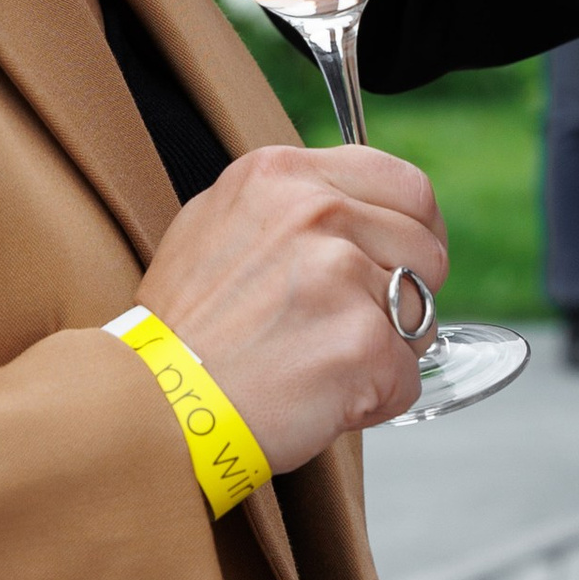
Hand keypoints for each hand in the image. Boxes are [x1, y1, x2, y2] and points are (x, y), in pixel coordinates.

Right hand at [133, 143, 449, 474]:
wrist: (150, 404)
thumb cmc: (185, 332)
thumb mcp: (219, 225)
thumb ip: (292, 207)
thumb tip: (355, 213)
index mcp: (282, 175)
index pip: (408, 186)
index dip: (414, 233)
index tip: (398, 264)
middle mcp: (316, 211)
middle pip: (427, 250)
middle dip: (404, 296)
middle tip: (342, 328)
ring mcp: (341, 273)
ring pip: (422, 316)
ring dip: (386, 351)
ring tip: (318, 365)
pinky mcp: (362, 341)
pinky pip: (407, 376)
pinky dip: (373, 400)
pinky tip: (317, 398)